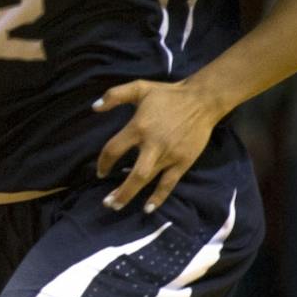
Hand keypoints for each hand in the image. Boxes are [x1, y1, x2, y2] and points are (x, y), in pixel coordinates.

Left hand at [92, 79, 222, 213]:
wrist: (203, 100)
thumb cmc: (168, 95)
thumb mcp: (139, 88)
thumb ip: (114, 95)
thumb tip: (93, 108)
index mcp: (138, 127)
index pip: (113, 150)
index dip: (103, 162)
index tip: (101, 172)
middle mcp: (153, 144)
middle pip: (134, 174)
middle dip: (119, 191)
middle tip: (107, 203)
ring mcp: (169, 155)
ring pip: (148, 180)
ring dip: (132, 194)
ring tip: (117, 206)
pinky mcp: (183, 162)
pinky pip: (169, 183)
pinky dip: (159, 197)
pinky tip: (149, 209)